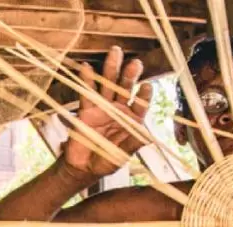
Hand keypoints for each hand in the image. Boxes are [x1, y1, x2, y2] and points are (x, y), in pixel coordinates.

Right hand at [63, 48, 153, 179]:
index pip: (141, 104)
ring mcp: (103, 108)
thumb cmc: (107, 161)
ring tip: (115, 53)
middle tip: (135, 63)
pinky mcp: (87, 110)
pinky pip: (88, 93)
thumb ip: (133, 144)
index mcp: (133, 120)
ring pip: (108, 86)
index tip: (146, 86)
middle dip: (130, 75)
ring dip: (111, 69)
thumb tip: (149, 138)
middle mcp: (120, 110)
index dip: (144, 95)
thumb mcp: (122, 156)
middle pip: (126, 88)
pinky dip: (87, 80)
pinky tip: (87, 68)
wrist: (84, 167)